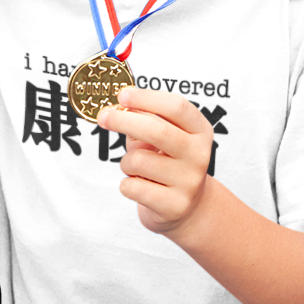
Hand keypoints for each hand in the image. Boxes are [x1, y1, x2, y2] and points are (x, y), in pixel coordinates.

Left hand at [101, 86, 215, 236]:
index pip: (176, 107)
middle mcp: (199, 154)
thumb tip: (120, 107)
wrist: (187, 208)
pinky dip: (127, 184)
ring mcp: (189, 181)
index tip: (122, 95)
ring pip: (139, 161)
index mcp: (200, 131)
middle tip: (103, 116)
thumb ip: (147, 121)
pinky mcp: (174, 205)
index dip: (147, 98)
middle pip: (158, 131)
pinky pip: (132, 187)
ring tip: (135, 168)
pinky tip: (139, 185)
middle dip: (124, 120)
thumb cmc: (168, 164)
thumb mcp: (164, 138)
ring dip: (126, 162)